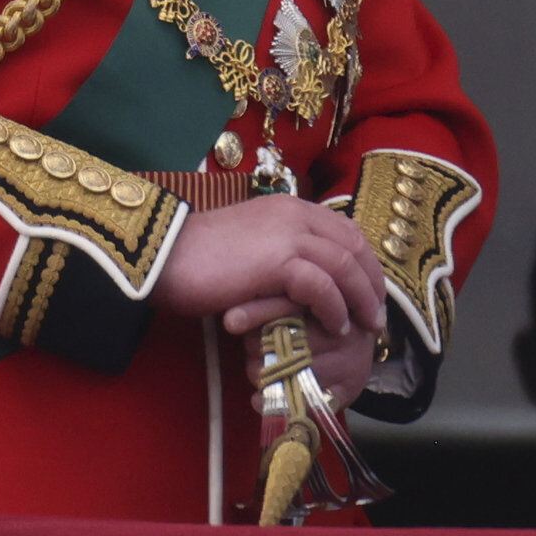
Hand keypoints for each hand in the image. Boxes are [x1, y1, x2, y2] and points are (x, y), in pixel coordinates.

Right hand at [159, 194, 380, 402]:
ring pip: (344, 266)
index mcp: (290, 208)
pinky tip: (335, 327)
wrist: (158, 257)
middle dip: (371, 283)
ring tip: (363, 327)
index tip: (371, 291)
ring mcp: (287, 235)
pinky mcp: (276, 262)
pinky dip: (334, 308)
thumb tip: (310, 280)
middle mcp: (295, 215)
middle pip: (354, 247)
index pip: (346, 232)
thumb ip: (282, 252)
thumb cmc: (196, 258)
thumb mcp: (251, 246)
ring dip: (360, 299)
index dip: (365, 263)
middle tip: (377, 315)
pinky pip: (321, 286)